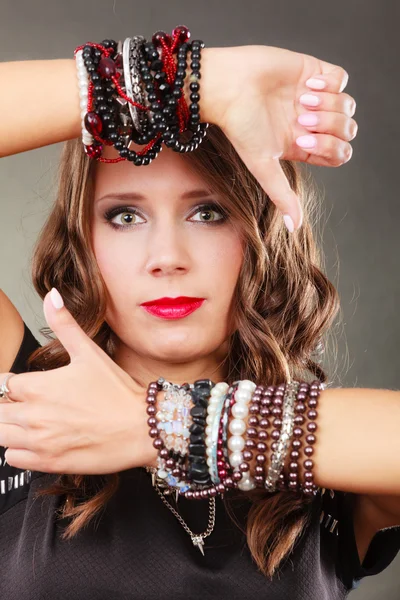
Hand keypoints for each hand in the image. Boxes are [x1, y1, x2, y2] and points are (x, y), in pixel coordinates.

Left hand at [0, 289, 155, 474]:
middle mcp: (32, 415)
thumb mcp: (89, 353)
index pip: (5, 384)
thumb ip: (64, 323)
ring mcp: (38, 442)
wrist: (142, 428)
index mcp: (37, 386)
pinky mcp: (46, 462)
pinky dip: (18, 450)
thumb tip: (51, 296)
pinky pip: (12, 458)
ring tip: (35, 422)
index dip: (17, 384)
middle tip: (35, 405)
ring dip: (11, 427)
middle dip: (11, 406)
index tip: (32, 388)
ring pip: (0, 434)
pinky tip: (39, 440)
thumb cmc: (117, 392)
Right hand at [201, 45, 356, 229]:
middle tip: (300, 118)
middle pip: (347, 130)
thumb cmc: (240, 127)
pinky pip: (341, 78)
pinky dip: (329, 83)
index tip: (301, 139)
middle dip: (329, 126)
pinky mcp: (313, 71)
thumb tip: (295, 227)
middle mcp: (312, 123)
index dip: (328, 148)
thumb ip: (282, 194)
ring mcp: (315, 96)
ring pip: (347, 104)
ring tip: (301, 100)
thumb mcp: (263, 166)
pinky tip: (306, 85)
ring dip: (327, 104)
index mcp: (304, 146)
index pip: (339, 153)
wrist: (228, 87)